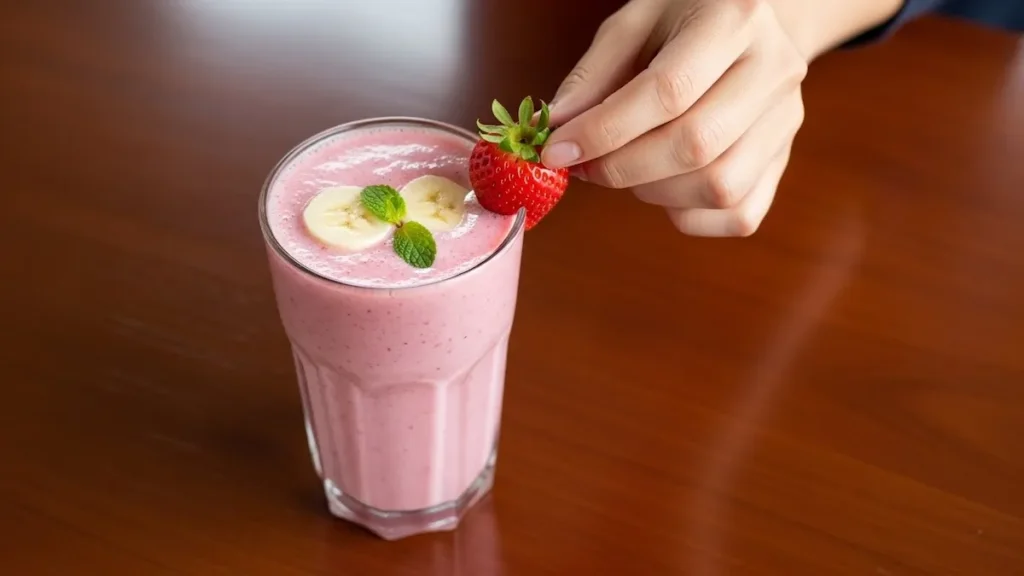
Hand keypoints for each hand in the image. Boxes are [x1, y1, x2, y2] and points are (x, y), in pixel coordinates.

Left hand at [542, 0, 807, 236]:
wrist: (754, 27)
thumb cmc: (684, 21)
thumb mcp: (634, 24)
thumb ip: (592, 76)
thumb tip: (554, 131)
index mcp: (735, 18)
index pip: (668, 91)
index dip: (604, 130)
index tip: (557, 150)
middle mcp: (774, 70)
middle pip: (696, 145)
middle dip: (623, 168)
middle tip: (585, 167)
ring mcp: (787, 120)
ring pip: (720, 187)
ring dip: (653, 192)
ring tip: (626, 168)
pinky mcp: (784, 162)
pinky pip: (737, 215)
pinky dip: (687, 214)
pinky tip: (663, 185)